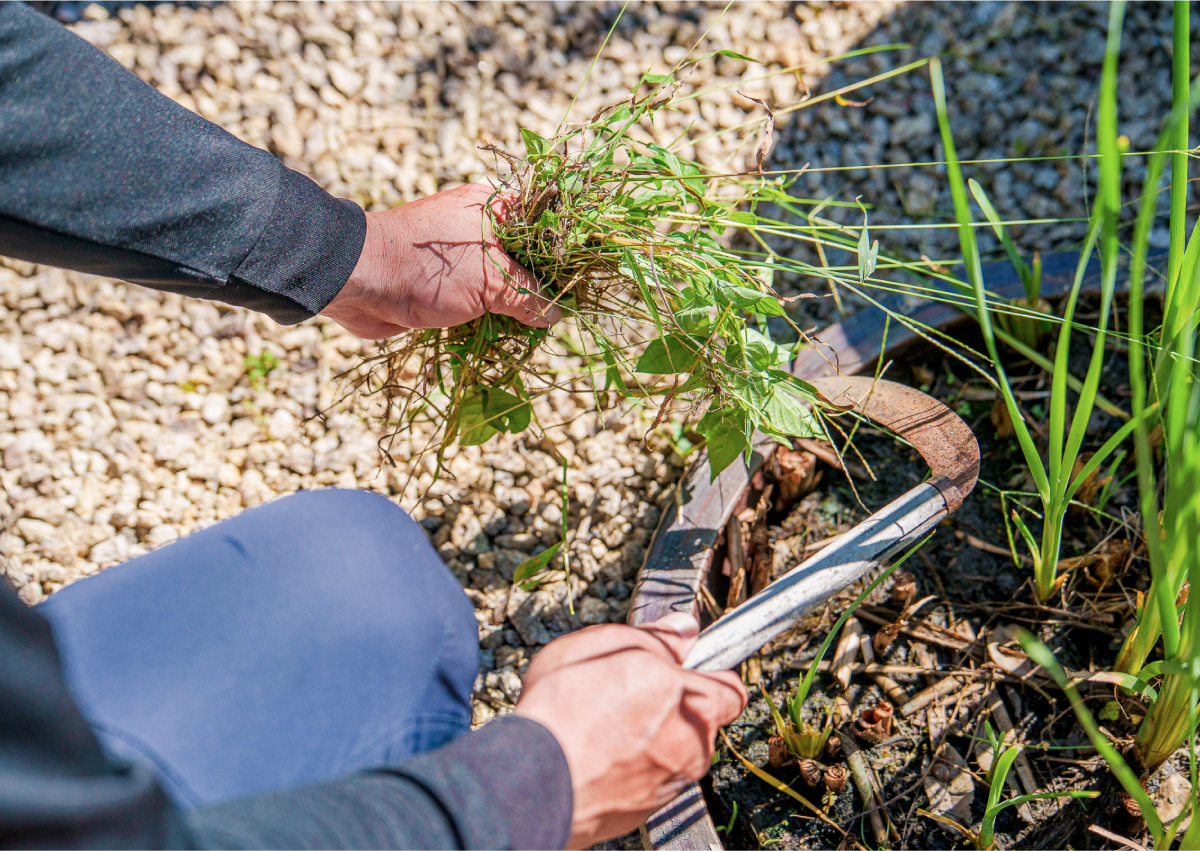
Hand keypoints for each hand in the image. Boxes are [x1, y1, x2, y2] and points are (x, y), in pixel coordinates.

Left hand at [321, 183, 561, 338]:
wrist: (356, 281)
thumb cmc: (426, 267)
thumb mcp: (490, 280)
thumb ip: (528, 295)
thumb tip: (556, 314)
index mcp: (496, 207)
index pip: (548, 221)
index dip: (568, 249)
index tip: (586, 278)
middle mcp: (481, 225)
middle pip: (529, 256)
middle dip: (544, 286)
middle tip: (564, 312)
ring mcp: (462, 255)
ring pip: (505, 282)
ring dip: (518, 308)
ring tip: (537, 331)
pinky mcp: (446, 283)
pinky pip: (481, 301)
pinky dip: (493, 318)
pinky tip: (509, 337)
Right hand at [514, 613, 746, 848]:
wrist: (533, 782)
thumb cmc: (566, 714)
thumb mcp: (605, 644)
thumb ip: (655, 638)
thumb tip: (680, 630)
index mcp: (695, 704)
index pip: (731, 689)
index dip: (708, 674)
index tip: (685, 667)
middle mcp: (692, 750)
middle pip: (697, 720)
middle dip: (670, 704)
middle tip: (628, 690)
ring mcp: (669, 786)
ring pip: (670, 751)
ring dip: (649, 737)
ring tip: (603, 722)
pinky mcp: (642, 812)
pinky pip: (646, 778)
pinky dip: (629, 765)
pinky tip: (596, 752)